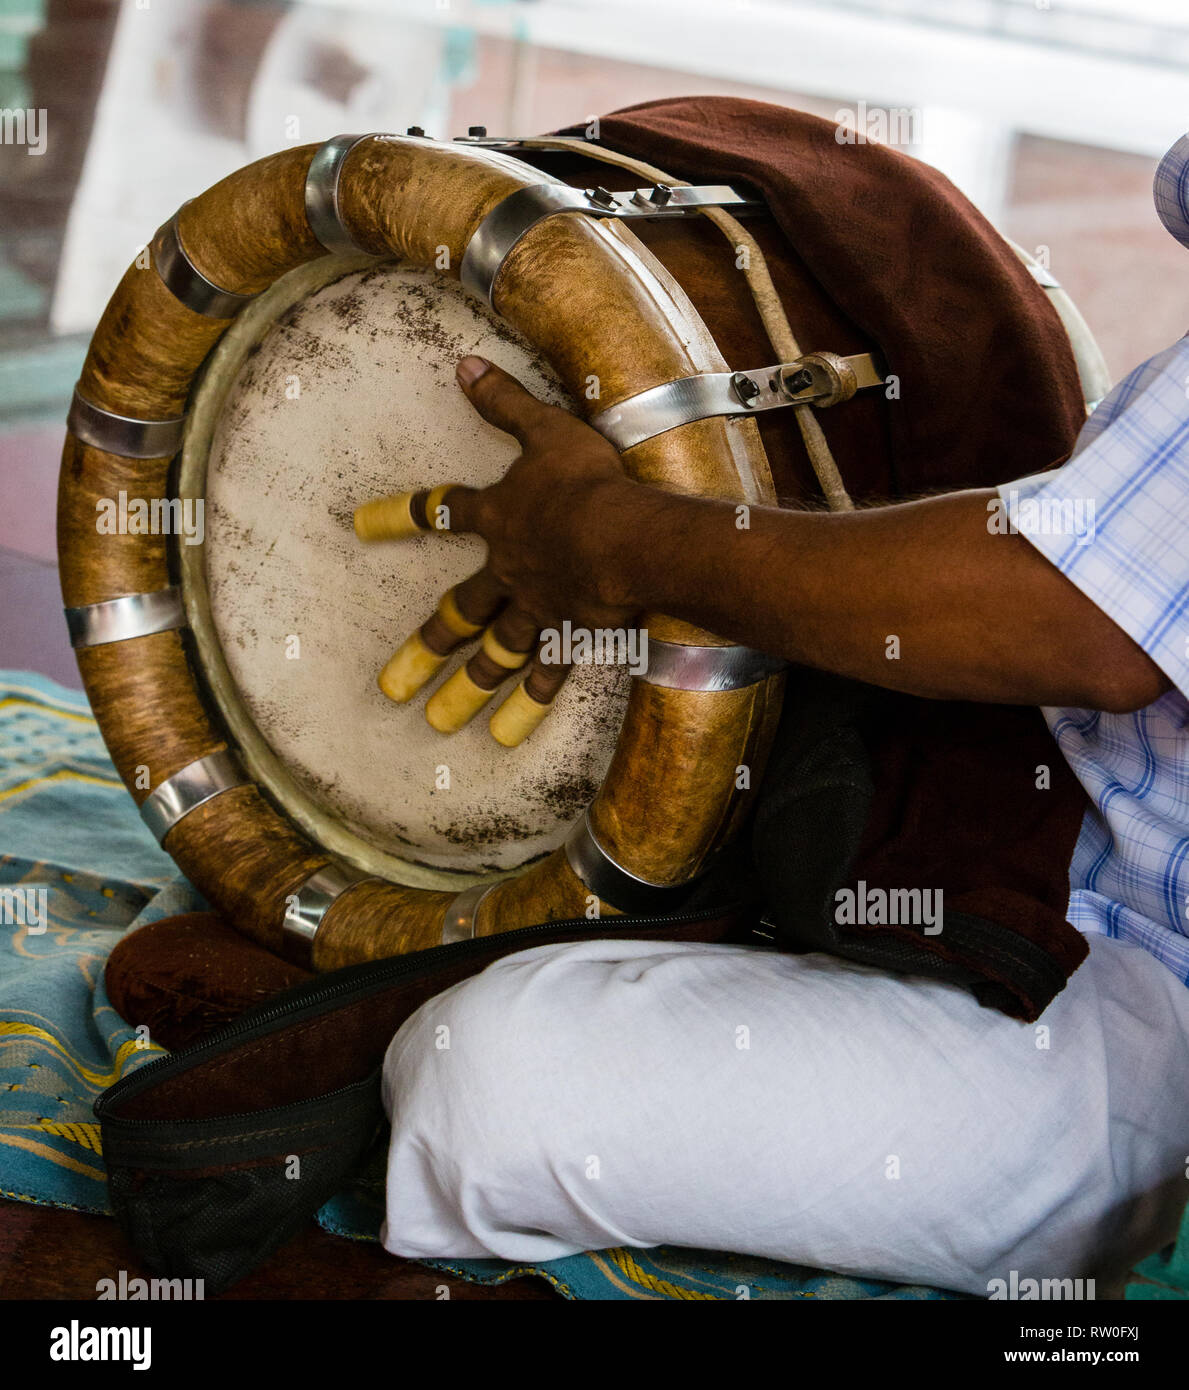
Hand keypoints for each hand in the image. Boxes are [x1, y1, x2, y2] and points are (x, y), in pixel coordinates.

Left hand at [354, 355, 642, 744]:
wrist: (625, 536)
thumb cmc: (585, 481)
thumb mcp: (544, 429)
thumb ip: (504, 401)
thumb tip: (462, 362)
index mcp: (500, 519)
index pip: (442, 512)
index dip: (401, 515)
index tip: (360, 525)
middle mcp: (509, 572)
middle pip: (461, 612)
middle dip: (428, 646)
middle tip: (393, 685)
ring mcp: (538, 609)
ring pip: (496, 655)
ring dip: (469, 688)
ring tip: (442, 720)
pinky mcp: (572, 632)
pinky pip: (549, 672)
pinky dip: (530, 701)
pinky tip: (510, 730)